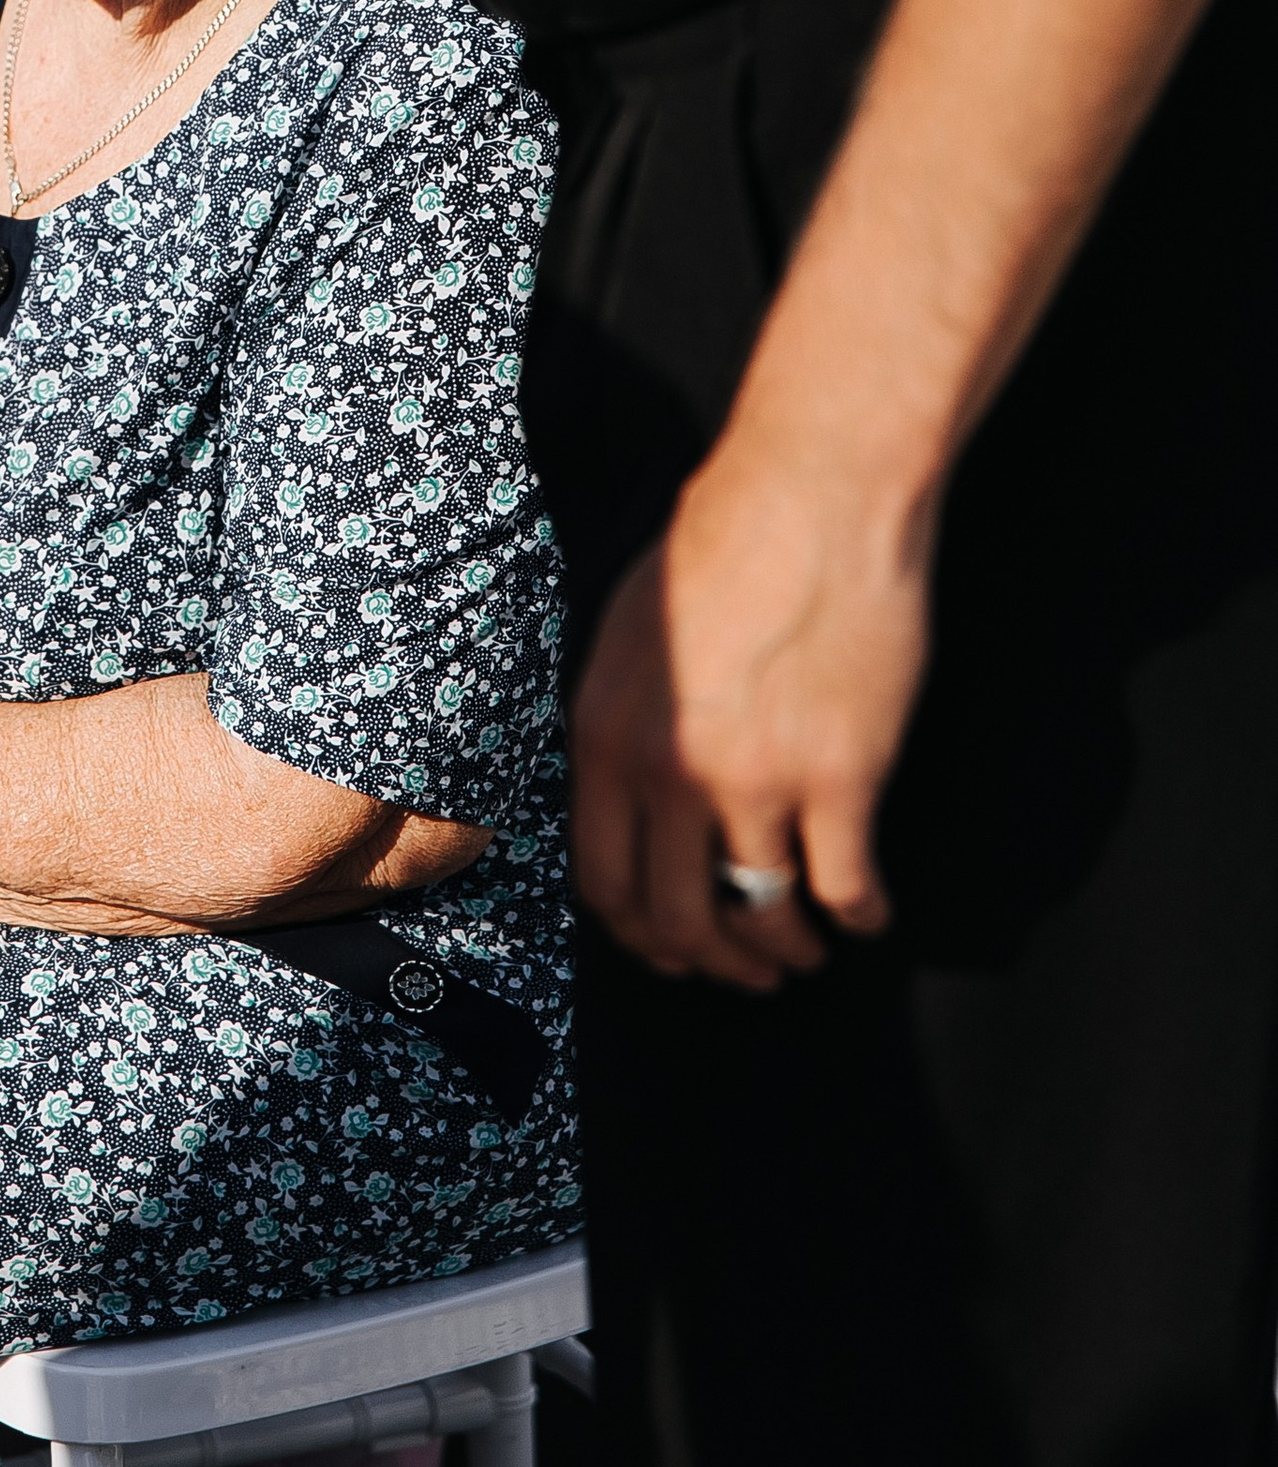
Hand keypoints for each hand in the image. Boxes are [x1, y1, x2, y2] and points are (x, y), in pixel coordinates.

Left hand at [571, 427, 935, 988]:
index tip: (666, 943)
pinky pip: (846, 888)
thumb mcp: (628, 632)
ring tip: (806, 949)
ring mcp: (755, 783)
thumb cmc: (722, 543)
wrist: (814, 495)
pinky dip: (859, 916)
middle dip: (710, 962)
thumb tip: (627, 793)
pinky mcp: (840, 779)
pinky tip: (867, 915)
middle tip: (742, 971)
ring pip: (763, 917)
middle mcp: (669, 773)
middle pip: (677, 919)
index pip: (601, 879)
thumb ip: (621, 720)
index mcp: (606, 734)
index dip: (636, 929)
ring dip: (786, 949)